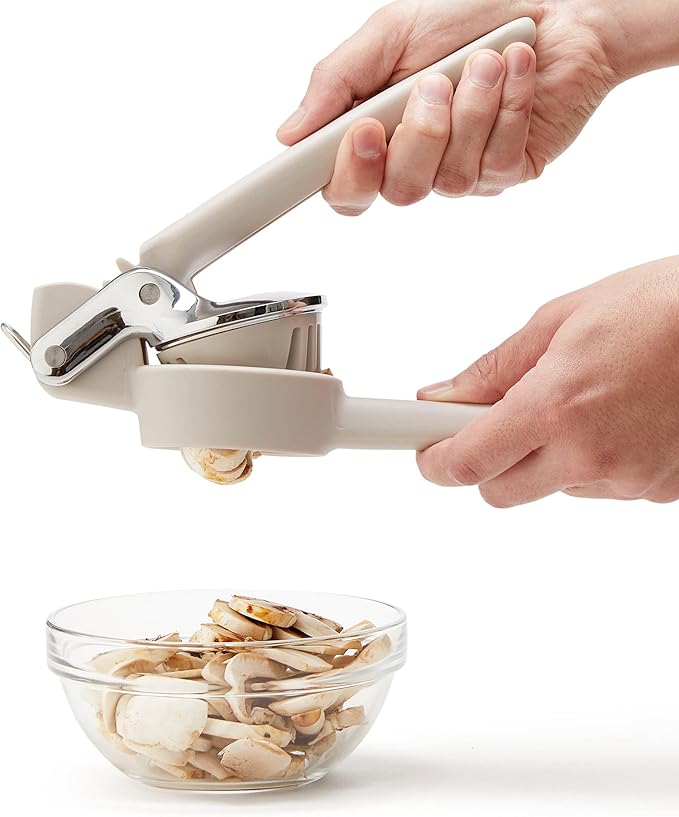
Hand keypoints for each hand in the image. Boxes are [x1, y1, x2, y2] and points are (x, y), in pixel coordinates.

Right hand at [277, 0, 618, 212]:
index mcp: (379, 133)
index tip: (361, 132)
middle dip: (419, 134)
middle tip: (434, 82)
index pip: (347, 189)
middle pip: (398, 191)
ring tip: (486, 61)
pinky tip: (516, 70)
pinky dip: (508, 108)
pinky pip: (497, 162)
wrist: (557, 2)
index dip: (349, 174)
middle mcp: (418, 161)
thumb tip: (289, 134)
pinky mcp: (509, 169)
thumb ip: (337, 82)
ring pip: (450, 180)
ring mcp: (465, 171)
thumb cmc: (470, 12)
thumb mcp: (390, 33)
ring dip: (470, 112)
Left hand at [416, 257, 678, 506]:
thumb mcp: (561, 319)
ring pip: (554, 488)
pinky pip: (603, 485)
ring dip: (549, 456)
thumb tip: (445, 396)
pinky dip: (595, 459)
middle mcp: (590, 454)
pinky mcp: (660, 491)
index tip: (425, 453)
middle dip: (488, 462)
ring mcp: (629, 479)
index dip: (435, 462)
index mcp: (555, 407)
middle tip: (499, 422)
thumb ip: (496, 368)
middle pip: (499, 492)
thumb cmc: (661, 306)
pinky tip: (620, 416)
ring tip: (584, 400)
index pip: (467, 462)